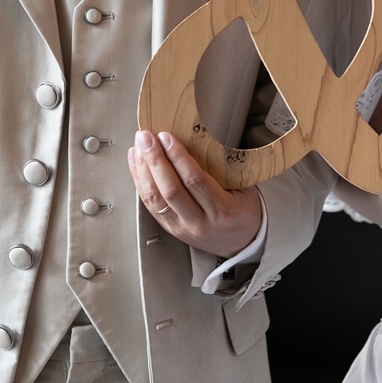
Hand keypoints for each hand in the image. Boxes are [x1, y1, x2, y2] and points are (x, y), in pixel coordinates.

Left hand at [128, 130, 261, 258]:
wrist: (241, 244)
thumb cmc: (243, 212)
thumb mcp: (245, 190)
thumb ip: (224, 170)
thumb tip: (199, 138)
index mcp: (222, 210)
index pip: (195, 181)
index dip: (178, 157)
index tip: (167, 137)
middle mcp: (199, 222)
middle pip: (171, 190)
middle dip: (155, 160)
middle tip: (145, 137)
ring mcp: (182, 228)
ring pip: (156, 199)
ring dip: (143, 170)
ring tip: (138, 147)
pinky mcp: (170, 230)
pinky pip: (150, 206)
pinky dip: (140, 182)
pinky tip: (136, 164)